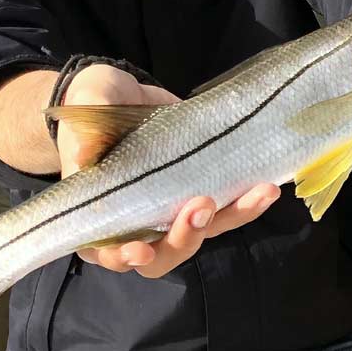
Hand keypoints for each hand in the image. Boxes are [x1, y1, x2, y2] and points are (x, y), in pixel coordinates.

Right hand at [57, 64, 279, 278]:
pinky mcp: (201, 191)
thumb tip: (84, 156)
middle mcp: (139, 224)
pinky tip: (267, 187)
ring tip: (258, 194)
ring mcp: (173, 211)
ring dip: (232, 217)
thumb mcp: (87, 114)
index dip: (124, 257)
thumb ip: (85, 136)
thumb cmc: (95, 109)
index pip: (109, 253)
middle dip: (186, 238)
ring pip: (204, 232)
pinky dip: (247, 201)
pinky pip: (226, 207)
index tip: (140, 249)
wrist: (123, 93)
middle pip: (164, 254)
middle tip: (202, 206)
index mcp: (101, 218)